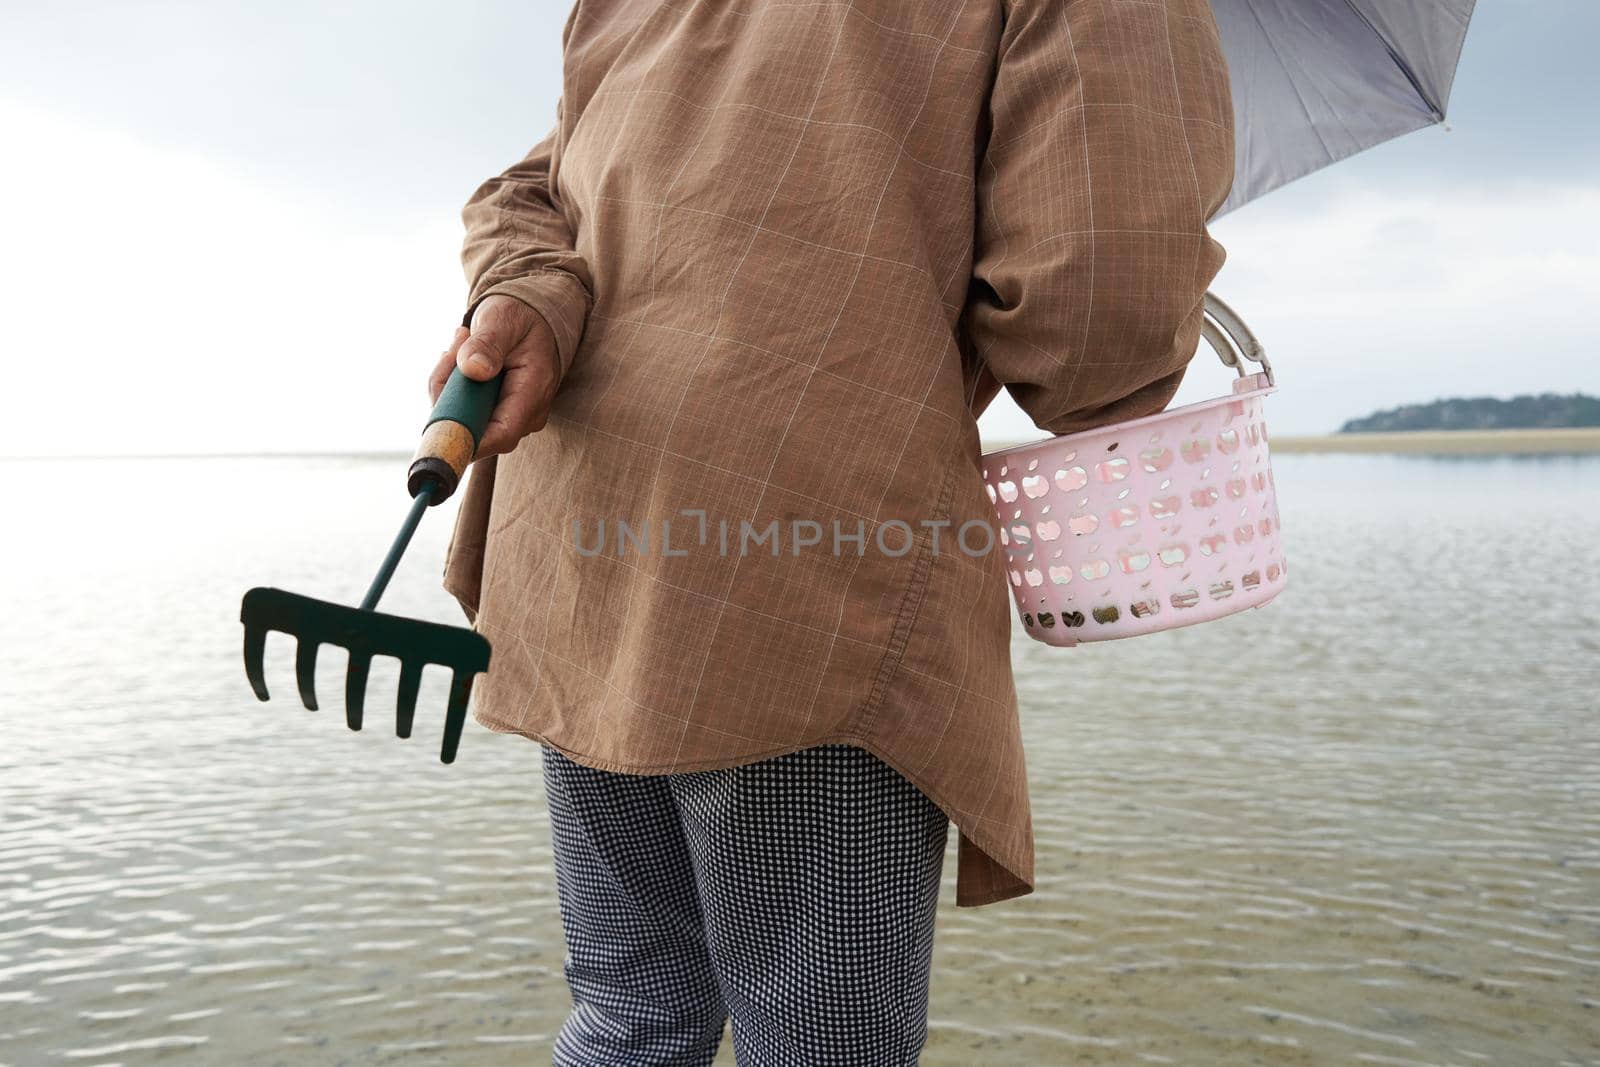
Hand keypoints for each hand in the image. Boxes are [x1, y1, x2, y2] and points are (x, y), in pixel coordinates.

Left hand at [428, 294, 560, 458]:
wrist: (530, 320)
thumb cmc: (520, 318)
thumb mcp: (503, 320)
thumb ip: (487, 343)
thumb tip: (472, 369)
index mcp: (533, 392)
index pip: (501, 435)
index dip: (467, 439)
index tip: (438, 422)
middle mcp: (525, 414)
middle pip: (474, 428)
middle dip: (450, 392)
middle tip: (454, 348)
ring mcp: (510, 417)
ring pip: (462, 419)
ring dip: (450, 383)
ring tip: (462, 343)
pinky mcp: (494, 414)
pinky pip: (461, 410)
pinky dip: (452, 385)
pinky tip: (462, 358)